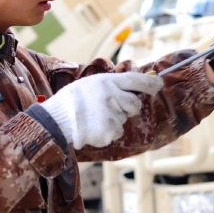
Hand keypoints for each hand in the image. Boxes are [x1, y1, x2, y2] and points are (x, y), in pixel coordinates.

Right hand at [39, 72, 163, 148]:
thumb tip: (131, 88)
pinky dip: (106, 133)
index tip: (158, 84)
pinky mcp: (109, 131)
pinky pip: (116, 132)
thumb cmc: (71, 101)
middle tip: (107, 109)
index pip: (135, 80)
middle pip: (134, 104)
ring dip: (112, 121)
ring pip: (123, 119)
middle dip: (127, 108)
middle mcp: (113, 96)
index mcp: (107, 81)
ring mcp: (112, 114)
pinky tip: (92, 128)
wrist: (55, 120)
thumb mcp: (89, 84)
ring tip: (92, 118)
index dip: (150, 82)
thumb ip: (110, 85)